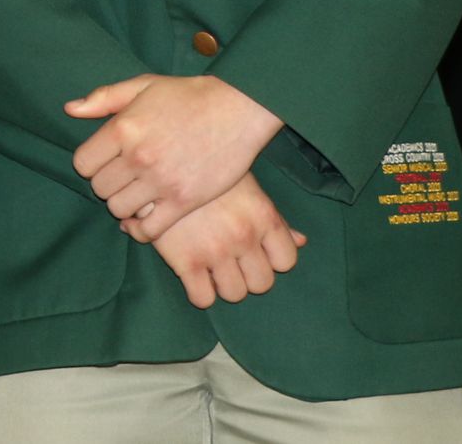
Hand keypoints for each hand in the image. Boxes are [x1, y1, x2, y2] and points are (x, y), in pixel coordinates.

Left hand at [66, 73, 284, 240]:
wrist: (238, 108)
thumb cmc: (189, 95)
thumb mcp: (143, 85)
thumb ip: (103, 98)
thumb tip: (69, 109)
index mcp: (123, 128)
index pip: (83, 164)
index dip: (91, 164)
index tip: (105, 162)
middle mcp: (138, 157)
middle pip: (100, 189)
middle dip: (108, 184)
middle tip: (124, 178)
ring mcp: (161, 181)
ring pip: (119, 210)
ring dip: (124, 205)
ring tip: (137, 194)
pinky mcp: (184, 201)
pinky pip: (148, 230)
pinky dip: (142, 229)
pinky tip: (147, 217)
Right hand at [149, 173, 307, 307]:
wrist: (159, 163)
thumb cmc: (207, 172)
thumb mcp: (247, 187)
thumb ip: (276, 218)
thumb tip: (302, 241)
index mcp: (263, 214)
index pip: (287, 260)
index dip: (272, 260)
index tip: (257, 253)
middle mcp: (243, 235)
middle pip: (262, 283)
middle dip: (248, 276)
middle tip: (232, 263)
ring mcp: (215, 250)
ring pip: (235, 294)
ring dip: (224, 286)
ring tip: (212, 268)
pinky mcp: (185, 261)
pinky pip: (203, 299)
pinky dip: (199, 293)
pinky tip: (193, 275)